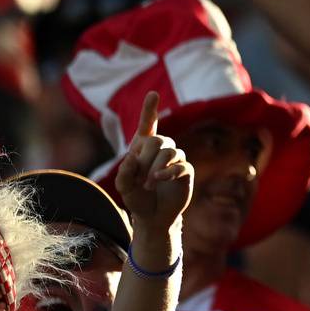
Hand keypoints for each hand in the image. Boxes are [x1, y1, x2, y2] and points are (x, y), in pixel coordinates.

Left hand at [114, 92, 193, 231]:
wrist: (153, 216)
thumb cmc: (137, 198)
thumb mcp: (124, 187)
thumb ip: (124, 173)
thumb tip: (132, 158)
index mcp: (144, 148)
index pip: (148, 124)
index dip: (150, 109)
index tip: (153, 94)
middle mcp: (161, 149)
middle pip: (158, 141)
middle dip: (146, 159)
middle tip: (140, 179)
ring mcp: (175, 159)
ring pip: (169, 152)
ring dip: (155, 169)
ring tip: (148, 185)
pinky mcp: (185, 171)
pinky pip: (180, 165)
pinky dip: (168, 172)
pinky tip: (160, 179)